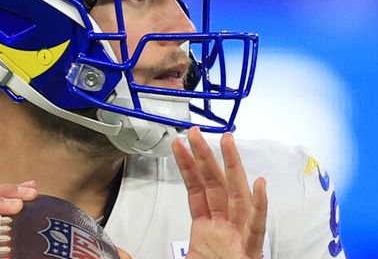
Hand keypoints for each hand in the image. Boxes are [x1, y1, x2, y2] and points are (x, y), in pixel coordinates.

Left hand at [172, 127, 266, 258]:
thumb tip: (118, 251)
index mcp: (207, 233)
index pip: (197, 191)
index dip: (188, 167)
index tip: (178, 143)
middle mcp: (225, 231)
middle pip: (217, 187)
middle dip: (207, 157)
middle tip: (197, 130)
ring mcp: (239, 241)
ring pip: (238, 198)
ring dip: (233, 169)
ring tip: (227, 141)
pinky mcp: (249, 255)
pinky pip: (256, 229)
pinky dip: (259, 207)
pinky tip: (259, 185)